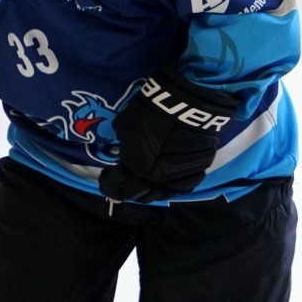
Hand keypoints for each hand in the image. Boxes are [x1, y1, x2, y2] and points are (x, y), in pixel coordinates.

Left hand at [99, 68, 238, 202]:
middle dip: (125, 191)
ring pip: (160, 194)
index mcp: (134, 167)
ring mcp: (177, 178)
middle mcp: (154, 178)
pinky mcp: (196, 172)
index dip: (108, 182)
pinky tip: (168, 185)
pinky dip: (172, 189)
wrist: (186, 107)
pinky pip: (182, 188)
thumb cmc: (150, 111)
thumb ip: (123, 143)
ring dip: (148, 193)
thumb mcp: (124, 125)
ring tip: (143, 189)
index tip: (105, 177)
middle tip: (121, 187)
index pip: (115, 183)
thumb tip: (124, 148)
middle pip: (137, 193)